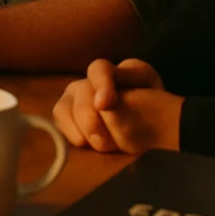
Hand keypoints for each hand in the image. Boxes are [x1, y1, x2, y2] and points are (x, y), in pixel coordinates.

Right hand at [53, 58, 180, 153]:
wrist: (148, 127)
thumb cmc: (152, 112)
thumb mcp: (156, 100)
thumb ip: (136, 99)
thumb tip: (103, 107)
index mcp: (112, 73)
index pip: (99, 70)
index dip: (100, 84)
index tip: (104, 104)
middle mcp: (87, 82)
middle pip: (79, 92)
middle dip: (90, 119)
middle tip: (104, 141)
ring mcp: (73, 98)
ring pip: (63, 108)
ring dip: (78, 129)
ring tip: (99, 145)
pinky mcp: (66, 117)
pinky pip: (59, 123)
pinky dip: (70, 134)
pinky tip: (85, 144)